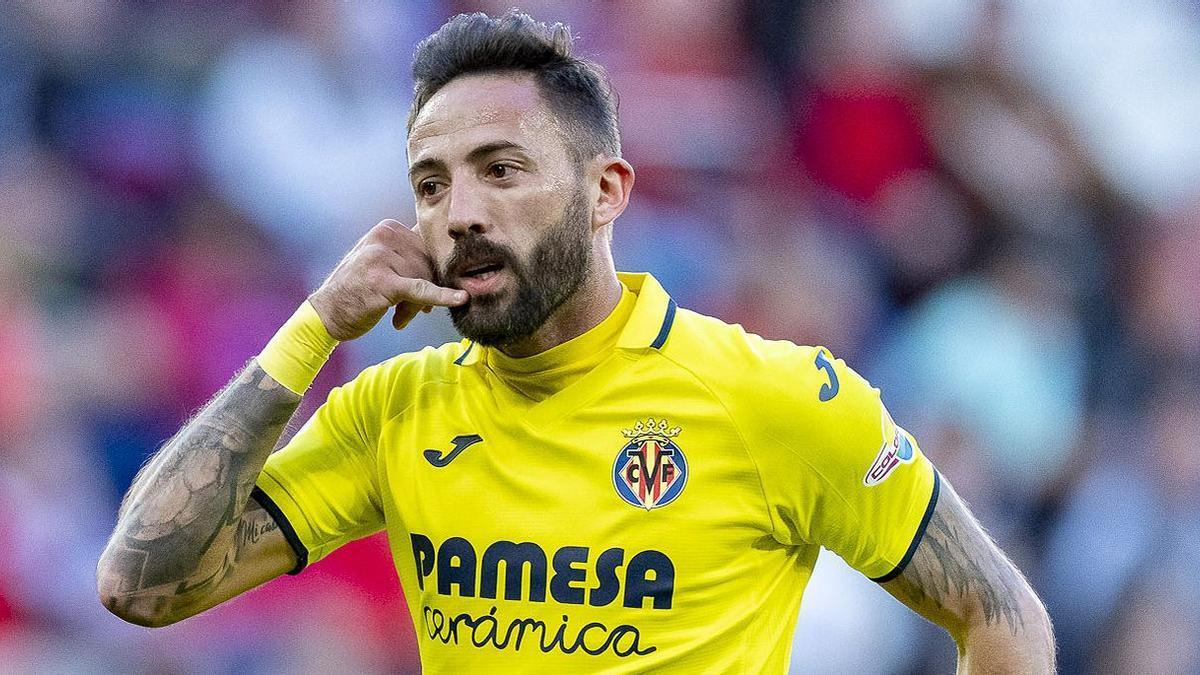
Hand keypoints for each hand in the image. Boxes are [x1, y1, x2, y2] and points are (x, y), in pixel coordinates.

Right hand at [308, 219, 465, 340]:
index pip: (427, 248)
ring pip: (424, 281)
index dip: (430, 273)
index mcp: (388, 228)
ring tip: (401, 316)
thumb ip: (410, 255)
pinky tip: (460, 299)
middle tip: (414, 311)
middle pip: (427, 264)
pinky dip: (442, 297)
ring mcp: (382, 258)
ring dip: (418, 305)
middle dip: (425, 291)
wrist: (327, 313)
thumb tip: (450, 259)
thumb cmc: (358, 290)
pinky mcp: (384, 282)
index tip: (423, 292)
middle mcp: (384, 237)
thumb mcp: (383, 262)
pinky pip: (421, 290)